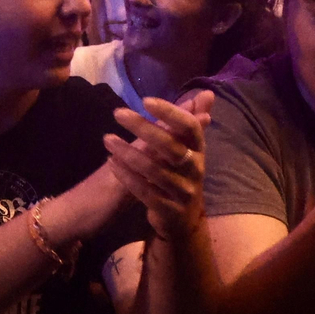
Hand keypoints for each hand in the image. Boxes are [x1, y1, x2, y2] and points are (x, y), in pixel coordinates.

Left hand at [103, 96, 210, 239]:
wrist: (183, 221)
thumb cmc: (181, 175)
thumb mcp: (187, 149)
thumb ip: (191, 120)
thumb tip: (207, 92)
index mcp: (199, 150)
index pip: (189, 127)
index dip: (170, 113)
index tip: (145, 100)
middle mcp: (195, 170)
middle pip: (170, 145)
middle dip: (143, 127)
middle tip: (118, 113)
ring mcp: (184, 192)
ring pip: (154, 169)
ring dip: (127, 152)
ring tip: (107, 139)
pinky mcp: (169, 211)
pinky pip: (145, 192)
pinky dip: (126, 176)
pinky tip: (111, 162)